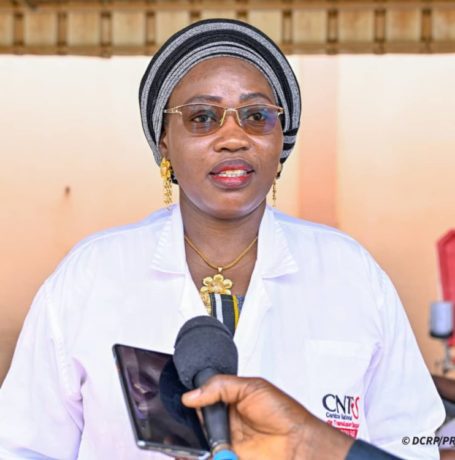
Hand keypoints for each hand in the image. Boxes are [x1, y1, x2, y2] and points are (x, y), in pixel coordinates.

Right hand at [182, 375, 352, 459]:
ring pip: (200, 443)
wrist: (298, 443)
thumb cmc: (283, 412)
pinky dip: (200, 455)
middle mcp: (227, 421)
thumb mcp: (251, 388)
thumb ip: (220, 387)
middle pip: (198, 422)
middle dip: (188, 423)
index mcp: (230, 400)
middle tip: (184, 423)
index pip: (203, 398)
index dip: (192, 400)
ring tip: (187, 440)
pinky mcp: (228, 457)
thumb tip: (192, 395)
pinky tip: (194, 453)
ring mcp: (226, 442)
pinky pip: (208, 456)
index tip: (184, 401)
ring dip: (191, 442)